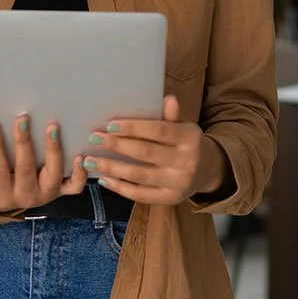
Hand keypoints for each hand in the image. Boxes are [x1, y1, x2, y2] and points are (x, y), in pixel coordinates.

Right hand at [0, 114, 86, 212]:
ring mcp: (46, 193)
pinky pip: (75, 186)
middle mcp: (26, 196)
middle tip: (22, 118)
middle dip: (24, 143)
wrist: (5, 201)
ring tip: (52, 128)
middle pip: (26, 169)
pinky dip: (80, 173)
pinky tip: (79, 154)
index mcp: (2, 196)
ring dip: (53, 151)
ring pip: (53, 174)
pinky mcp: (61, 190)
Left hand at [80, 95, 228, 204]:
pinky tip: (103, 179)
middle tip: (94, 138)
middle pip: (145, 152)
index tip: (109, 125)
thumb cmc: (185, 143)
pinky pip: (140, 194)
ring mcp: (178, 183)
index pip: (158, 131)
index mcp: (189, 138)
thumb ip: (171, 116)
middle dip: (117, 145)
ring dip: (112, 167)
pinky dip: (120, 187)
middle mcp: (186, 161)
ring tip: (90, 161)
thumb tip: (168, 99)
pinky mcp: (169, 199)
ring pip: (139, 175)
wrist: (206, 171)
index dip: (133, 128)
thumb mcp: (182, 127)